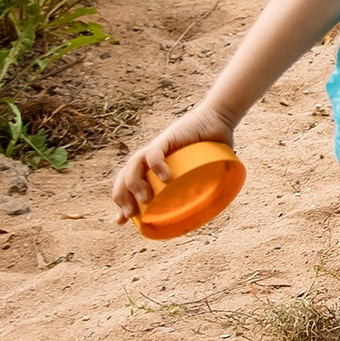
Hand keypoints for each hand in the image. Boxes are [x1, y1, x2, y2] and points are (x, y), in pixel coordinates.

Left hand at [109, 99, 238, 219]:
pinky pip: (154, 154)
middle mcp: (149, 157)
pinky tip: (166, 179)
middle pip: (124, 176)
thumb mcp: (201, 170)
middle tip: (131, 214)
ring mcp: (156, 147)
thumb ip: (202, 184)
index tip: (122, 220)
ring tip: (146, 200)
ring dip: (135, 185)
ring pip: (132, 166)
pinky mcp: (166, 139)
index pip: (127, 183)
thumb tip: (213, 208)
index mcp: (152, 165)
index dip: (122, 201)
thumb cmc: (211, 147)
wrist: (217, 120)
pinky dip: (157, 167)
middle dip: (122, 196)